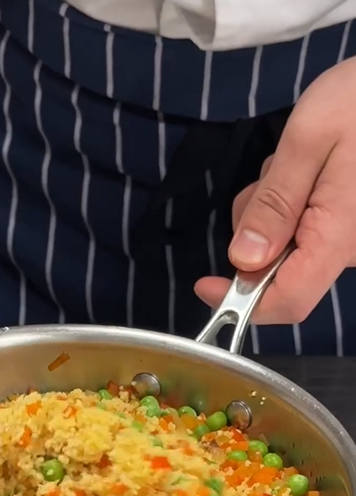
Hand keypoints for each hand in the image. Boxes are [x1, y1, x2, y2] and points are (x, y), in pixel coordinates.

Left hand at [195, 57, 355, 324]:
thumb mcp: (308, 140)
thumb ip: (274, 203)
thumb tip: (243, 260)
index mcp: (339, 235)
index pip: (289, 300)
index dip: (242, 304)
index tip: (205, 285)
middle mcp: (348, 248)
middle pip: (280, 274)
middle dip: (253, 237)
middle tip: (264, 180)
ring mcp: (349, 239)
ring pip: (286, 250)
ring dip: (269, 214)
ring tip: (288, 165)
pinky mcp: (346, 226)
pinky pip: (302, 232)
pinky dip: (287, 207)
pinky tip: (300, 170)